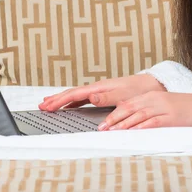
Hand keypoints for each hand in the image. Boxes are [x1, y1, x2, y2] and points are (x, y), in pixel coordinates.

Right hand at [38, 74, 165, 111]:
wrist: (151, 85)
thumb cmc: (138, 91)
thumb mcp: (122, 96)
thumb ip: (105, 97)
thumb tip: (90, 97)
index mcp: (99, 88)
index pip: (74, 94)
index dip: (59, 100)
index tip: (46, 106)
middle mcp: (98, 88)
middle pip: (72, 93)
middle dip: (56, 99)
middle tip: (41, 105)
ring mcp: (100, 90)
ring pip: (76, 94)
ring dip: (62, 99)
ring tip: (49, 104)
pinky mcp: (104, 93)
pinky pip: (84, 97)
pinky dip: (73, 100)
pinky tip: (70, 104)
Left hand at [98, 91, 191, 129]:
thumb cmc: (186, 109)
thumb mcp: (165, 106)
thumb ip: (149, 111)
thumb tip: (132, 122)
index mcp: (153, 96)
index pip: (128, 104)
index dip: (114, 114)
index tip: (103, 124)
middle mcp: (156, 100)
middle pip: (130, 109)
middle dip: (114, 120)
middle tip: (103, 130)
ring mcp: (164, 108)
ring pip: (139, 115)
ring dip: (124, 125)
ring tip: (113, 133)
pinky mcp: (172, 117)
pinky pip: (154, 122)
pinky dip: (143, 127)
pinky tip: (134, 132)